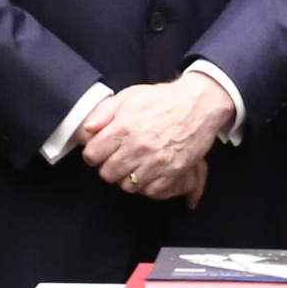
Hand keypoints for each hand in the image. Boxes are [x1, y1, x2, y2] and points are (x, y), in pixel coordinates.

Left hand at [80, 70, 235, 203]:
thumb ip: (105, 112)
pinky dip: (148, 185)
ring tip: (135, 167)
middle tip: (119, 160)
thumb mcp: (130, 96)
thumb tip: (87, 129)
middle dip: (110, 168)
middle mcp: (137, 147)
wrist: (199, 103)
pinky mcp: (173, 171)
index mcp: (123, 128)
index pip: (93, 155)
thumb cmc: (164, 99)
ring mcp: (156, 161)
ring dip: (129, 178)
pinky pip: (151, 191)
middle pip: (108, 174)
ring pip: (128, 186)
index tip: (101, 153)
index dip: (94, 154)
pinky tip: (150, 173)